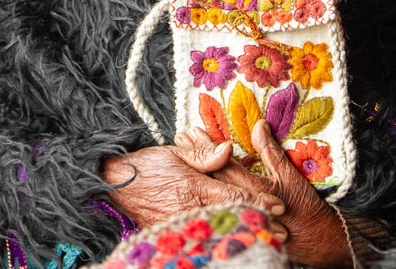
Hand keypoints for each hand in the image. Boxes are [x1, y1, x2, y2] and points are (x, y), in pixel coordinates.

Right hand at [102, 143, 284, 229]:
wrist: (113, 184)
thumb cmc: (146, 165)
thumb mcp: (176, 153)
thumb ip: (205, 156)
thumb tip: (229, 150)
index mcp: (194, 187)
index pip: (233, 196)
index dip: (258, 202)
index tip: (278, 206)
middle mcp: (189, 209)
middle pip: (231, 219)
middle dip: (257, 225)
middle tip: (282, 233)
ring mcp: (180, 225)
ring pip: (218, 232)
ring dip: (241, 236)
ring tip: (265, 241)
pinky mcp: (169, 235)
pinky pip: (199, 238)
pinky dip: (217, 242)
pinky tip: (231, 245)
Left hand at [175, 122, 351, 267]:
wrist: (313, 241)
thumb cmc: (304, 208)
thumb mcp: (289, 176)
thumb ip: (271, 152)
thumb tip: (259, 125)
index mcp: (252, 189)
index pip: (222, 164)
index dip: (207, 147)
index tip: (192, 131)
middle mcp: (240, 203)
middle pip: (210, 177)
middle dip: (195, 156)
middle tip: (180, 138)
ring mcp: (236, 216)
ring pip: (208, 191)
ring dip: (196, 170)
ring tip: (180, 152)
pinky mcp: (235, 227)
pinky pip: (213, 207)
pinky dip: (202, 191)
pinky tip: (193, 181)